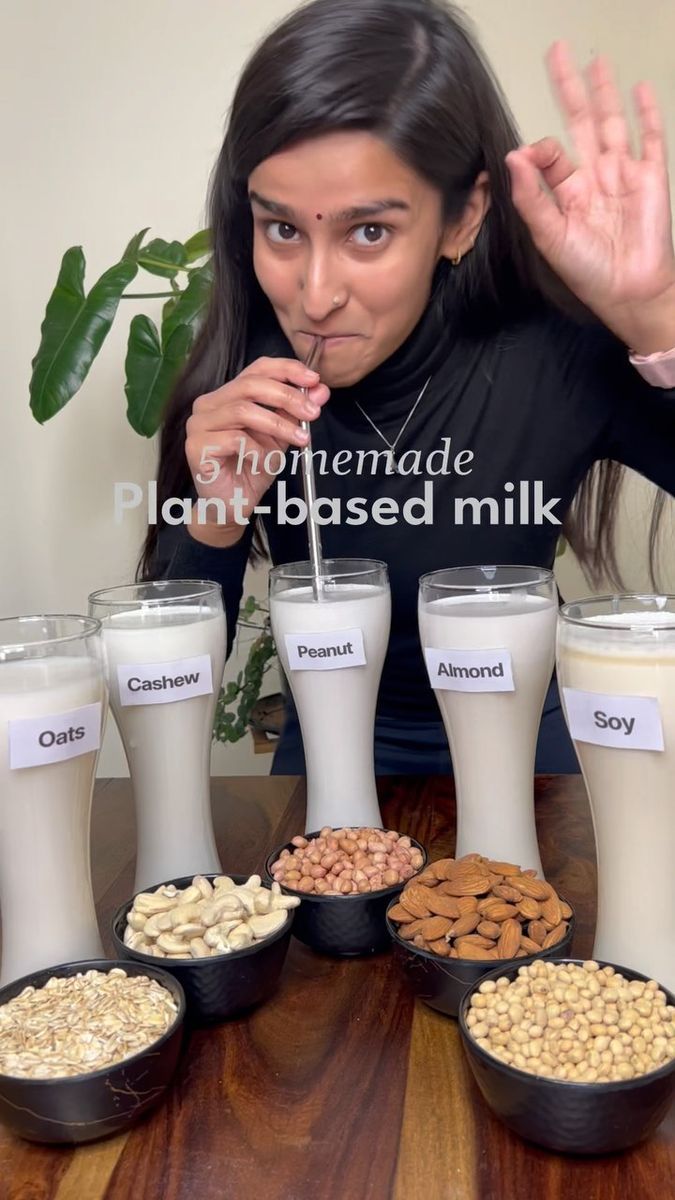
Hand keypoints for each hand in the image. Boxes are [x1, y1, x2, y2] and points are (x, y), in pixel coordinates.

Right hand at [184, 358, 328, 545]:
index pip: (256, 369)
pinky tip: (264, 462)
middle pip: (249, 385)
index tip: (314, 380)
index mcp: (227, 395)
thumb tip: (320, 390)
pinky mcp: (196, 446)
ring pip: (242, 410)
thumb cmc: (252, 469)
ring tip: (300, 440)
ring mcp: (198, 424)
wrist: (233, 505)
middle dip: (287, 396)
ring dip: (278, 424)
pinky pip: (234, 440)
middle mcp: (208, 404)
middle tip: (312, 413)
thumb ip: (295, 413)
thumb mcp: (281, 437)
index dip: (286, 370)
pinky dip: (257, 450)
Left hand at [506, 42, 674, 350]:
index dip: (540, 147)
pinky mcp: (650, 177)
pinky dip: (647, 112)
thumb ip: (532, 197)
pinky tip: (640, 89)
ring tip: (597, 62)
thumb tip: (514, 156)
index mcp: (567, 191)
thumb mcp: (550, 236)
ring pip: (613, 122)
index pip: (551, 153)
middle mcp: (594, 177)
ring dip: (605, 92)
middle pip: (581, 122)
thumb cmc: (588, 271)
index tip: (534, 154)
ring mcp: (624, 174)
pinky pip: (650, 138)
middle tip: (560, 52)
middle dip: (571, 88)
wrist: (629, 290)